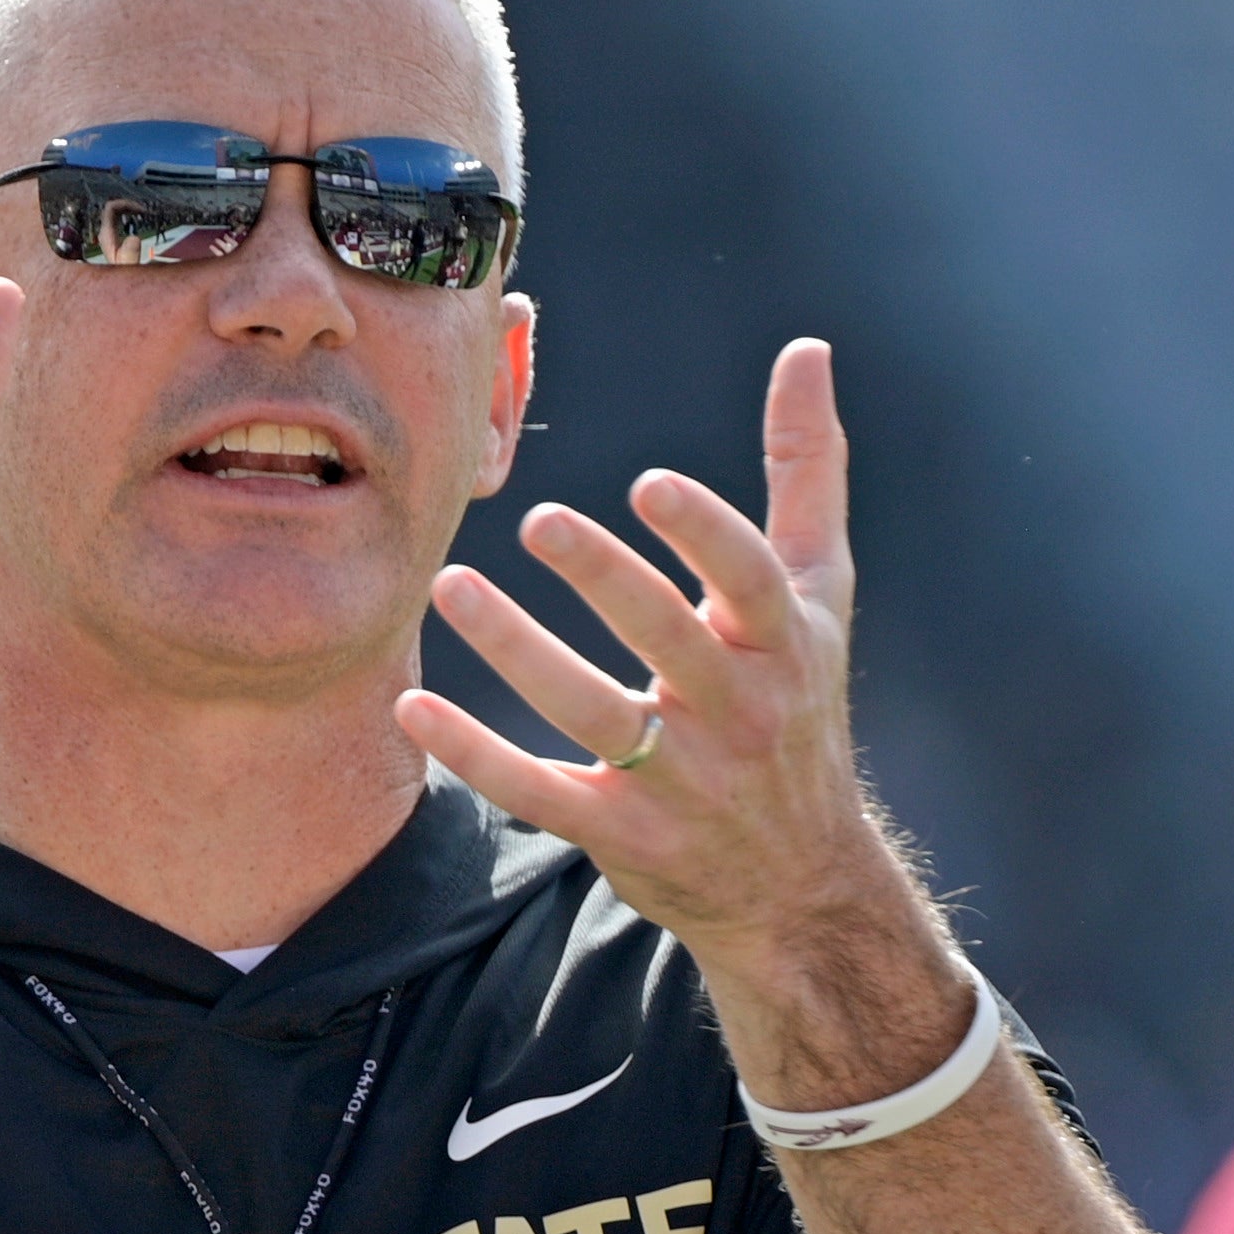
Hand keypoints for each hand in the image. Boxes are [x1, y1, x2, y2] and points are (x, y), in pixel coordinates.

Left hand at [397, 340, 932, 1033]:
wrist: (802, 883)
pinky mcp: (624, 836)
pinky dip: (476, 754)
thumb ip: (807, 470)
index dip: (704, 535)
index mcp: (786, 644)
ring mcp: (682, 782)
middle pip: (668, 642)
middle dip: (606, 581)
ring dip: (518, 652)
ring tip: (452, 585)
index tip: (648, 484)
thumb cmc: (799, 705)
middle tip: (537, 519)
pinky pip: (542, 792)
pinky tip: (413, 706)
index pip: (752, 582)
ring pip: (593, 715)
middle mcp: (741, 714)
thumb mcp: (820, 593)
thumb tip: (807, 350)